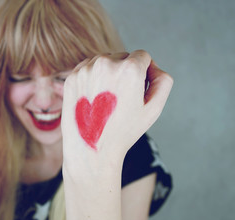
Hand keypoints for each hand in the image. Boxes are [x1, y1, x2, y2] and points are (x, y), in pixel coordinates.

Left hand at [61, 50, 172, 175]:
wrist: (92, 149)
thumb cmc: (124, 131)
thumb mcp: (154, 108)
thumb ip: (163, 80)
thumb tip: (153, 66)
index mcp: (129, 69)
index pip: (143, 56)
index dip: (144, 73)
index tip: (138, 90)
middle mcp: (106, 64)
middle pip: (122, 57)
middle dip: (125, 72)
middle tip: (121, 99)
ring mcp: (85, 70)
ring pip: (103, 62)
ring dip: (107, 75)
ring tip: (106, 102)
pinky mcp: (71, 78)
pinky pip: (87, 69)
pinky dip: (92, 79)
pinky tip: (94, 100)